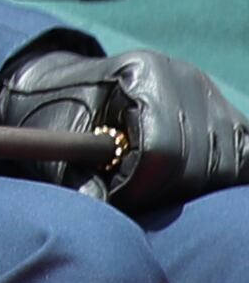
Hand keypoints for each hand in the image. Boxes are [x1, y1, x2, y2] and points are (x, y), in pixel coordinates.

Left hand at [3, 46, 248, 209]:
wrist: (58, 86)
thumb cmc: (52, 117)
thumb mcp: (54, 147)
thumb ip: (80, 181)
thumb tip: (103, 208)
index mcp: (139, 73)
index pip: (162, 150)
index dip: (143, 187)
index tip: (119, 197)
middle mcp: (183, 75)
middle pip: (202, 161)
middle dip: (167, 192)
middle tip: (134, 196)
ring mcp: (208, 91)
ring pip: (230, 163)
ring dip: (193, 187)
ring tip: (151, 183)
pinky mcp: (222, 110)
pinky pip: (242, 153)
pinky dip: (218, 175)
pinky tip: (184, 180)